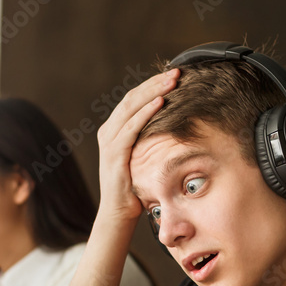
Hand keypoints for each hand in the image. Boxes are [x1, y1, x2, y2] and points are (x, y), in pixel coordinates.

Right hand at [95, 68, 178, 221]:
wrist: (120, 213)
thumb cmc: (136, 187)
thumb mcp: (144, 158)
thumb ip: (151, 140)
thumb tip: (175, 126)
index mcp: (114, 130)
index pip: (134, 99)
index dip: (153, 85)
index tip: (174, 75)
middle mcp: (108, 131)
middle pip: (132, 98)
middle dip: (155, 83)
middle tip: (177, 72)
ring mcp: (109, 141)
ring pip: (131, 107)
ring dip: (153, 92)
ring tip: (172, 81)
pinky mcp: (114, 153)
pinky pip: (131, 127)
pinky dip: (146, 112)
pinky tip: (161, 102)